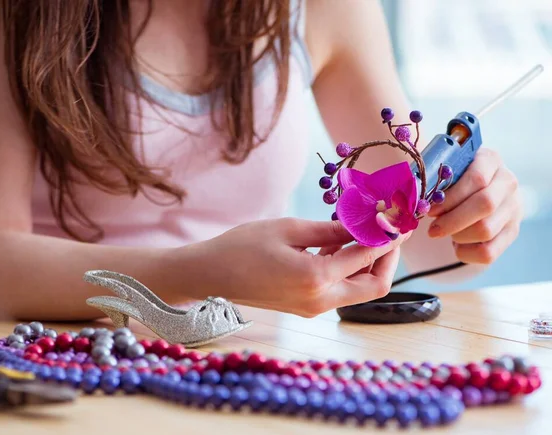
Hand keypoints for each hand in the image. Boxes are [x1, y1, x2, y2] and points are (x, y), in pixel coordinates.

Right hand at [175, 218, 407, 316]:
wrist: (211, 275)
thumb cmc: (242, 247)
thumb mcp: (289, 229)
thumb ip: (331, 229)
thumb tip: (364, 223)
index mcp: (317, 278)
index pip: (367, 257)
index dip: (387, 236)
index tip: (399, 219)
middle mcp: (320, 300)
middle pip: (374, 286)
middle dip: (387, 258)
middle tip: (388, 231)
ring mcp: (313, 308)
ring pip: (358, 290)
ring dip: (366, 263)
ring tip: (362, 231)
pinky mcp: (306, 307)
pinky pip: (339, 291)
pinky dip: (346, 270)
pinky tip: (337, 245)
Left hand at [427, 148, 521, 263]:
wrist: (471, 193)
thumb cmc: (450, 181)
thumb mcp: (444, 172)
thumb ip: (433, 178)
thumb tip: (414, 196)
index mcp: (490, 160)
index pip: (476, 178)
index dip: (450, 197)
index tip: (430, 209)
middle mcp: (507, 183)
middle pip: (485, 205)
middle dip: (452, 221)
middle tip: (432, 230)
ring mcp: (513, 209)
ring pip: (486, 230)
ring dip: (457, 235)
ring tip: (446, 231)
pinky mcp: (511, 232)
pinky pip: (488, 253)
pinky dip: (466, 253)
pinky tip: (456, 244)